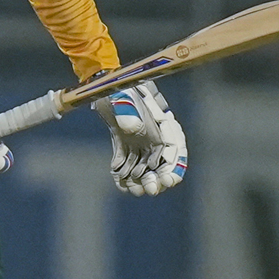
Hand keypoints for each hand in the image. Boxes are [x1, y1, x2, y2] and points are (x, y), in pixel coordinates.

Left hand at [93, 81, 186, 195]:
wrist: (104, 87)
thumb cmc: (119, 89)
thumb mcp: (122, 96)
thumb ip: (128, 110)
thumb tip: (133, 127)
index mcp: (162, 125)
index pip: (174, 149)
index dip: (175, 167)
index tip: (169, 180)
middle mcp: (153, 137)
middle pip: (161, 163)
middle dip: (158, 178)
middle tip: (151, 189)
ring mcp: (139, 142)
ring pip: (143, 167)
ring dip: (141, 180)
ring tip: (135, 190)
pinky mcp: (124, 145)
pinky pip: (126, 164)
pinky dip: (124, 175)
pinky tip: (121, 185)